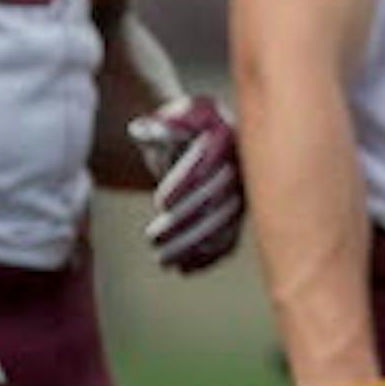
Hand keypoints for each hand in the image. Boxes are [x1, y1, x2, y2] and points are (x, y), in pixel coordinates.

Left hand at [128, 94, 245, 273]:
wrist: (203, 142)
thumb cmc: (183, 126)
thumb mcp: (171, 117)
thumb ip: (157, 124)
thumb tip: (140, 129)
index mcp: (226, 133)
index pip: (210, 159)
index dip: (186, 182)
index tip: (160, 203)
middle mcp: (242, 165)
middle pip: (218, 197)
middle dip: (184, 221)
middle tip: (151, 238)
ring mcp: (244, 193)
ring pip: (224, 224)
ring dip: (193, 245)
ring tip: (162, 259)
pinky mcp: (240, 216)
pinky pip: (231, 239)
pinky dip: (209, 257)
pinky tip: (184, 268)